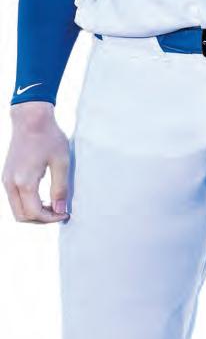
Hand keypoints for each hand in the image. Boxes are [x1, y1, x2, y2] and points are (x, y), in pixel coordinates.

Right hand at [2, 102, 70, 222]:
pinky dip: (27, 204)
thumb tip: (61, 211)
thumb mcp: (61, 162)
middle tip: (59, 213)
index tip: (66, 214)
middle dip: (41, 220)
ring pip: (16, 209)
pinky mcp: (7, 175)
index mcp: (24, 182)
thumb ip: (60, 189)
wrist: (30, 118)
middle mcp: (11, 183)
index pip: (34, 213)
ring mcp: (6, 179)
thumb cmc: (48, 137)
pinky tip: (42, 197)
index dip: (51, 218)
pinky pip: (14, 199)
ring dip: (33, 213)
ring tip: (52, 205)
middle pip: (22, 216)